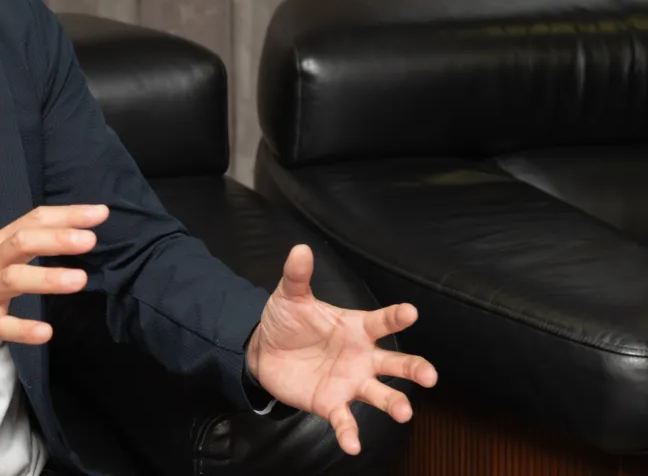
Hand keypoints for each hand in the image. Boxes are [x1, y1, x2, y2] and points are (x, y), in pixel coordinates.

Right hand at [0, 204, 107, 412]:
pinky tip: (46, 332)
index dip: (67, 215)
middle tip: (91, 239)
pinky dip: (24, 329)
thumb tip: (73, 237)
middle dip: (57, 238)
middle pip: (22, 241)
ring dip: (46, 278)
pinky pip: (1, 327)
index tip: (100, 213)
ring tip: (80, 280)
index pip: (33, 221)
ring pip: (13, 278)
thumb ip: (26, 252)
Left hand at [247, 244, 438, 454]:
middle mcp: (362, 357)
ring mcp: (351, 382)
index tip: (411, 312)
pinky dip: (350, 433)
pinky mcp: (332, 404)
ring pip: (381, 395)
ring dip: (395, 403)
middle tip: (430, 375)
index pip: (382, 322)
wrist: (265, 351)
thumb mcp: (290, 296)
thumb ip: (298, 276)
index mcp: (357, 328)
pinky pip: (346, 420)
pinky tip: (353, 446)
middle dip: (415, 369)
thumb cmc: (288, 321)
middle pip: (396, 363)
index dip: (396, 317)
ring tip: (405, 412)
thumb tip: (300, 249)